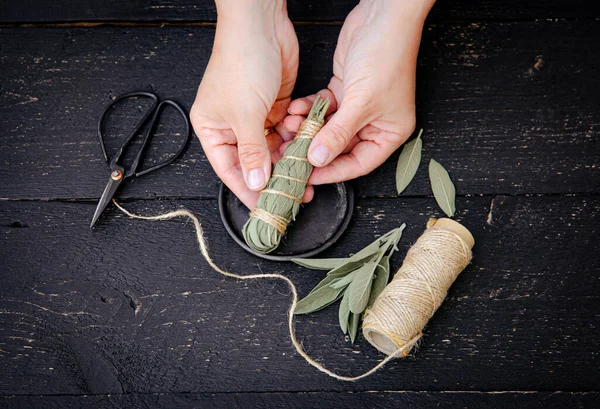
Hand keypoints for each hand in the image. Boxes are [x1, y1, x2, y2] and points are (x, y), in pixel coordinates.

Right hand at [191, 0, 312, 208]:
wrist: (261, 24)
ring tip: (304, 172)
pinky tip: (305, 145)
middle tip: (294, 192)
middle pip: (254, 162)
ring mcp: (255, 116)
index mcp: (213, 129)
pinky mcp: (275, 106)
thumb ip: (252, 152)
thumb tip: (255, 182)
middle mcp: (232, 125)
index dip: (248, 191)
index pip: (231, 170)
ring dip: (288, 159)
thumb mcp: (245, 115)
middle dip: (274, 177)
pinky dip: (295, 139)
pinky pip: (286, 132)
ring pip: (273, 148)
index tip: (266, 207)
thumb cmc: (241, 62)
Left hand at [284, 0, 434, 184]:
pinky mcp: (344, 90)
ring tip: (289, 128)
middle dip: (314, 149)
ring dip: (307, 128)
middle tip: (290, 156)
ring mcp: (358, 106)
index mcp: (389, 132)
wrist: (382, 17)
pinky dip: (308, 109)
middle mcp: (374, 122)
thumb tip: (318, 159)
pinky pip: (322, 108)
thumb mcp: (361, 102)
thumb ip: (337, 134)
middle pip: (340, 147)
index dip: (332, 172)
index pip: (358, 164)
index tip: (308, 177)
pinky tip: (295, 109)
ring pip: (327, 127)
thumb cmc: (386, 57)